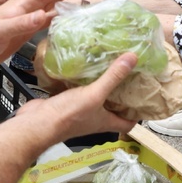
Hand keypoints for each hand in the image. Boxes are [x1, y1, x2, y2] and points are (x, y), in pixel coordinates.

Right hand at [17, 52, 137, 138]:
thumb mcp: (95, 95)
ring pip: (96, 98)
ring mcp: (80, 111)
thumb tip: (133, 58)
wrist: (37, 123)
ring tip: (110, 65)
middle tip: (129, 73)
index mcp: (106, 121)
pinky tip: (86, 66)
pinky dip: (84, 80)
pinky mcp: (66, 102)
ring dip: (102, 85)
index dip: (138, 114)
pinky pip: (79, 90)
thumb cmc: (68, 116)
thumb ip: (113, 77)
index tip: (145, 97)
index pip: (128, 124)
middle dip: (121, 94)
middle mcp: (95, 118)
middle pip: (113, 108)